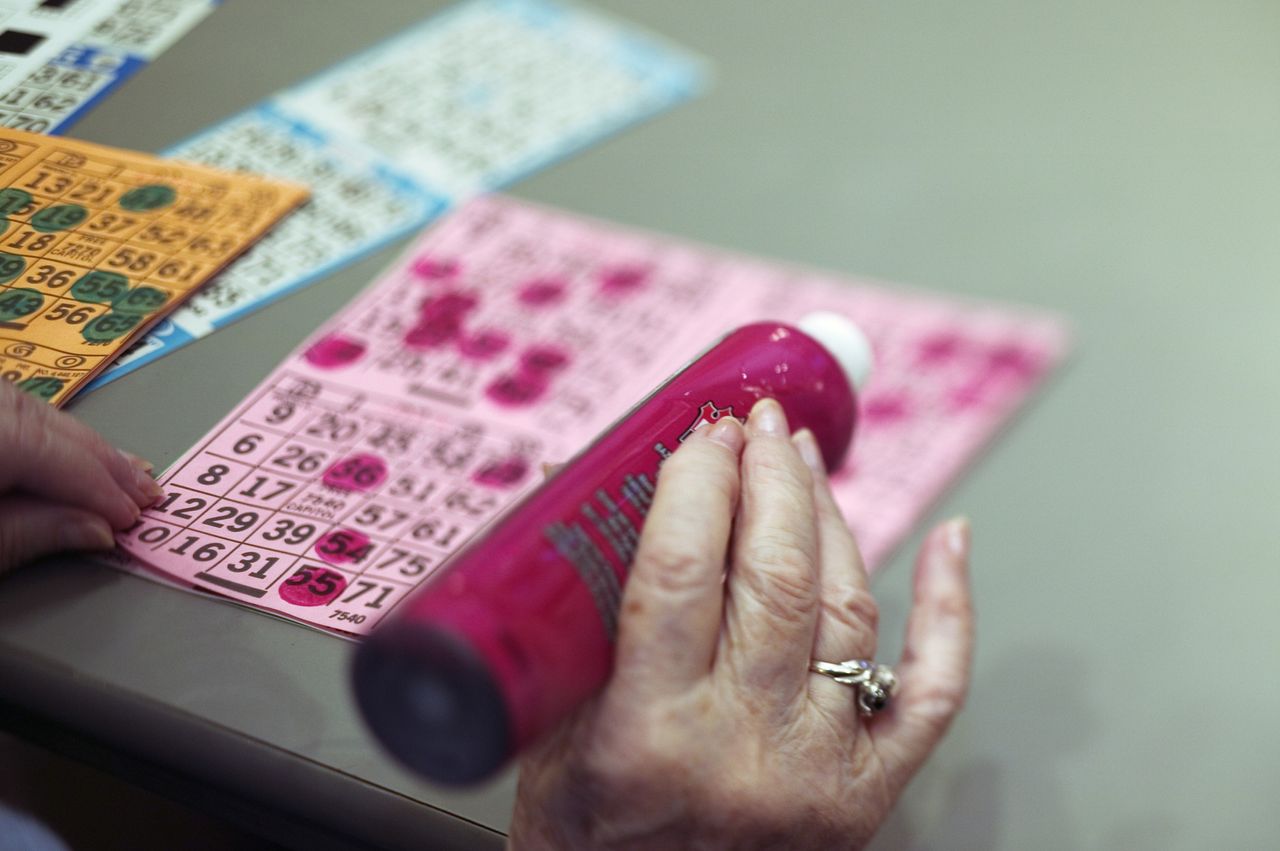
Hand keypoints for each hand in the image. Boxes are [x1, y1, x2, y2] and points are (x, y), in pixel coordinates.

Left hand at [0, 381, 161, 572]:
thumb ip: (31, 534)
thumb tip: (96, 530)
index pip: (55, 455)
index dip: (100, 489)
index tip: (131, 517)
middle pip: (49, 427)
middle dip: (103, 464)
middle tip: (145, 494)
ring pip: (35, 411)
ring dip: (84, 446)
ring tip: (124, 474)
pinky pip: (12, 408)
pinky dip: (48, 432)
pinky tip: (72, 449)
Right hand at [509, 399, 973, 849]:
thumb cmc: (586, 845)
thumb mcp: (551, 733)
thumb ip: (578, 618)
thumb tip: (580, 493)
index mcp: (647, 736)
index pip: (682, 568)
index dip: (698, 481)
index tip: (700, 434)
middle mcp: (745, 752)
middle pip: (775, 574)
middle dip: (770, 476)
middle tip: (758, 424)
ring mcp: (820, 774)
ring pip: (846, 606)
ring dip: (829, 516)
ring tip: (804, 463)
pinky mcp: (869, 794)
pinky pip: (932, 690)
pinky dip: (949, 610)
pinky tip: (951, 544)